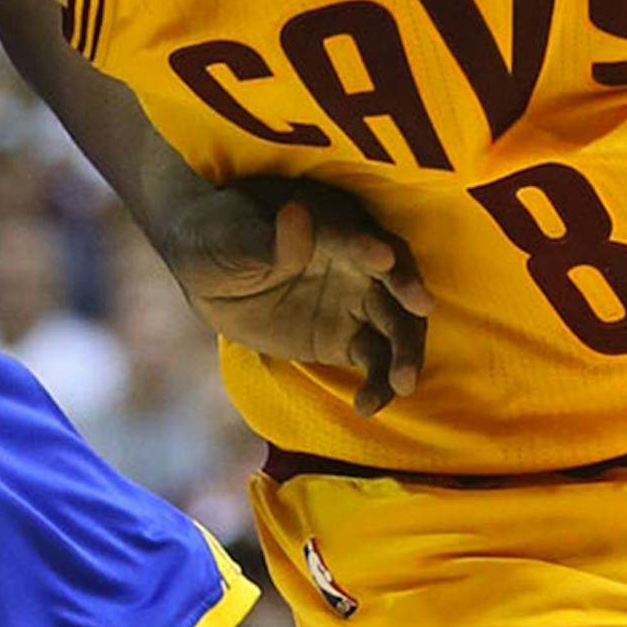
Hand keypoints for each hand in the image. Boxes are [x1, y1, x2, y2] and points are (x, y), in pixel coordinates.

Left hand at [164, 177, 430, 416]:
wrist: (207, 275)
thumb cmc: (217, 241)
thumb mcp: (229, 240)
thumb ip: (265, 239)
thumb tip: (296, 219)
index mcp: (326, 224)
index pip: (353, 233)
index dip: (367, 245)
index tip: (382, 260)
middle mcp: (355, 260)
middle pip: (394, 277)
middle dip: (408, 294)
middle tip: (419, 311)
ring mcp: (356, 300)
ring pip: (396, 324)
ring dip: (404, 352)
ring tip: (399, 385)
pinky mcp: (349, 337)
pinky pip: (376, 360)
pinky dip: (380, 383)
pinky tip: (368, 406)